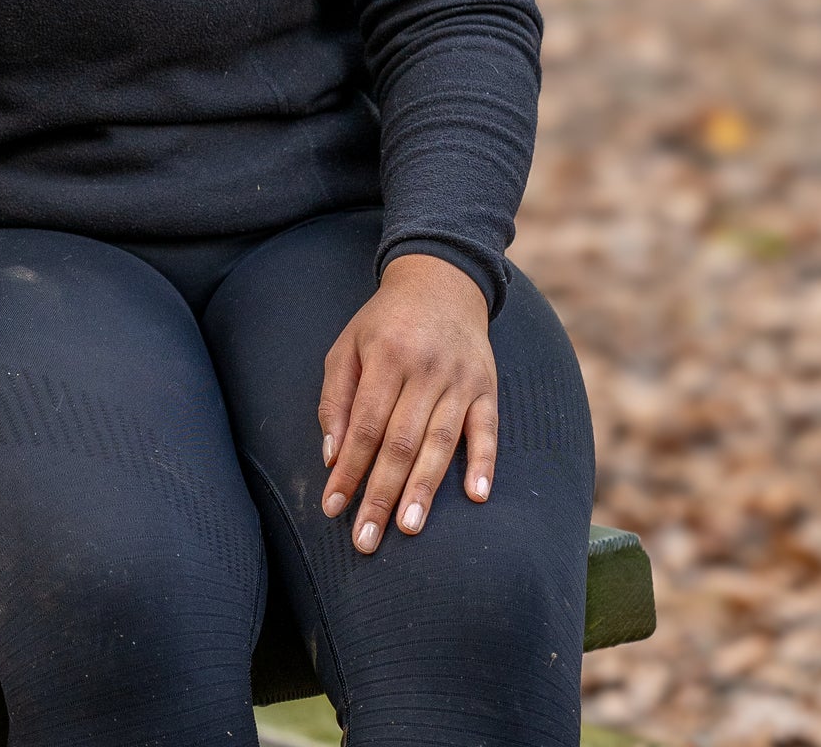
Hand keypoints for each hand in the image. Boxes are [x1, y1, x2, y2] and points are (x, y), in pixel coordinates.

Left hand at [317, 252, 496, 552]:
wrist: (440, 282)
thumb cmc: (384, 323)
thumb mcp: (348, 346)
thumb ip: (336, 398)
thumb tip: (332, 455)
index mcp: (385, 357)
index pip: (364, 425)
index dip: (349, 468)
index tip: (333, 506)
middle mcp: (424, 369)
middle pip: (400, 441)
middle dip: (381, 493)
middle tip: (365, 539)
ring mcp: (460, 379)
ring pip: (440, 441)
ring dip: (424, 488)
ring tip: (408, 527)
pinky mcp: (488, 387)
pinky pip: (487, 430)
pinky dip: (483, 462)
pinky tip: (476, 495)